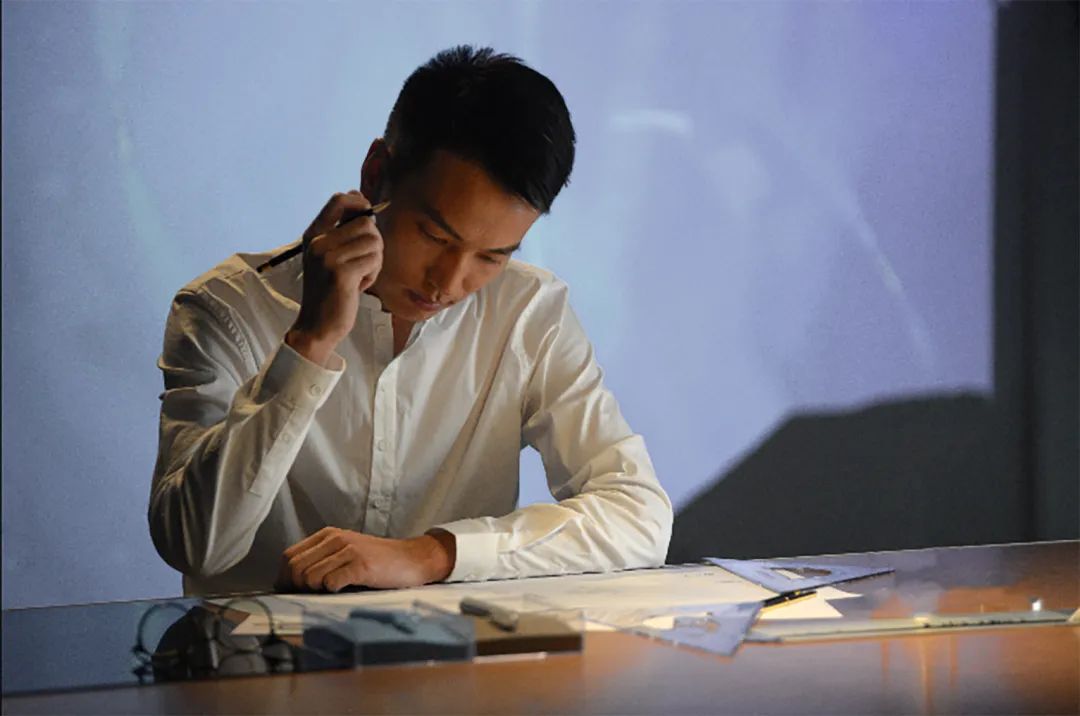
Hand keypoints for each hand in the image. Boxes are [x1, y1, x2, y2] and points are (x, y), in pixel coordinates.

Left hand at [278, 527, 455, 591]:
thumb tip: (288, 584)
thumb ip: (320, 561)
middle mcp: (336, 538)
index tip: (292, 592)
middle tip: (312, 595)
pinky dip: (332, 592)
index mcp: (328, 535)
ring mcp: (349, 550)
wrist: (413, 559)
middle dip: (296, 587)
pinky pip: (331, 583)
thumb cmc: (379, 562)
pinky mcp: (361, 565)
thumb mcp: (345, 553)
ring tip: (332, 591)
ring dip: (316, 591)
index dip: (284, 578)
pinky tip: (344, 590)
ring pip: (309, 577)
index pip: (288, 556)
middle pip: (294, 567)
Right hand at [286, 191, 383, 365]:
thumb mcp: (328, 257)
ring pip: (374, 242)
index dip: (360, 202)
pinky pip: (374, 260)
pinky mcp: (341, 273)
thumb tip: (357, 195)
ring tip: (360, 276)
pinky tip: (360, 285)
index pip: (338, 200)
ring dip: (374, 260)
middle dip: (375, 242)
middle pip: (366, 223)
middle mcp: (318, 243)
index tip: (368, 216)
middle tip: (365, 263)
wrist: (316, 326)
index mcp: (313, 235)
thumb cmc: (329, 292)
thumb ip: (341, 231)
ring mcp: (328, 257)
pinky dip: (373, 274)